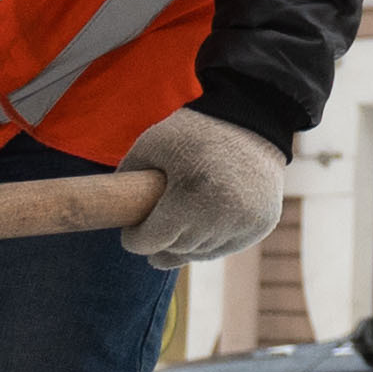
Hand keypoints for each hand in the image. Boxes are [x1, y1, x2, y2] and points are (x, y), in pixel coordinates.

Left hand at [115, 108, 285, 268]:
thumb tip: (111, 209)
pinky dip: (211, 241)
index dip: (135, 240)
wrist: (252, 119)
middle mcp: (221, 216)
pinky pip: (225, 247)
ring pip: (201, 252)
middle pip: (176, 249)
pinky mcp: (261, 225)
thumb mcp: (151, 144)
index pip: (151, 242)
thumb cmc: (195, 131)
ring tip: (177, 226)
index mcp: (190, 198)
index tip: (131, 234)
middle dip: (161, 242)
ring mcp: (245, 223)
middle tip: (152, 230)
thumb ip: (126, 176)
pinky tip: (202, 225)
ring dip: (185, 244)